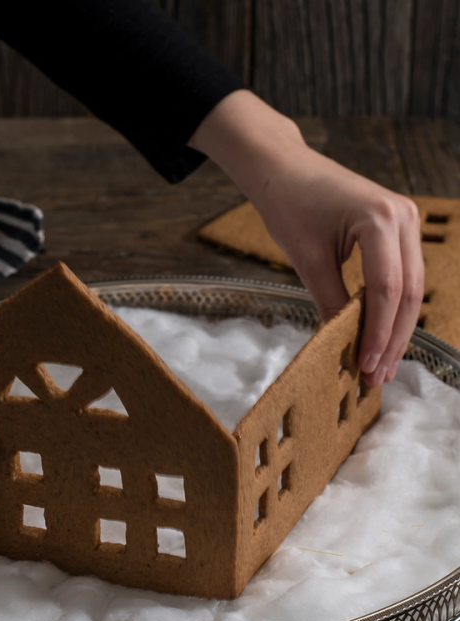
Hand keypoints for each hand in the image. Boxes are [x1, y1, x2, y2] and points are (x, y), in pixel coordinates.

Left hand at [189, 90, 423, 385]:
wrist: (283, 169)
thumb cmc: (288, 204)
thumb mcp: (306, 258)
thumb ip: (329, 299)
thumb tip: (342, 343)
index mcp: (381, 219)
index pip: (388, 289)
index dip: (379, 332)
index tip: (367, 366)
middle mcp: (404, 216)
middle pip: (409, 292)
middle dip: (393, 338)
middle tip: (377, 377)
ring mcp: (406, 219)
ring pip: (410, 286)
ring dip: (396, 327)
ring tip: (380, 365)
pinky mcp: (398, 227)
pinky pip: (401, 274)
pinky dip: (390, 307)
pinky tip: (379, 334)